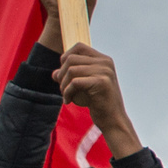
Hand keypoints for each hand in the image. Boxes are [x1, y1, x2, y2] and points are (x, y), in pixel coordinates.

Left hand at [54, 44, 142, 158]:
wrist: (113, 120)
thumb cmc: (99, 103)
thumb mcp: (83, 87)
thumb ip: (70, 77)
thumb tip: (55, 73)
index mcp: (104, 60)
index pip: (79, 47)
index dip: (66, 57)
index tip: (64, 74)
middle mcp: (106, 62)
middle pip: (71, 59)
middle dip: (61, 74)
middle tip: (63, 89)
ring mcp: (105, 71)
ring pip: (71, 70)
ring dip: (63, 85)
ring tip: (66, 96)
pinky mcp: (102, 82)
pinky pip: (75, 82)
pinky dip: (67, 92)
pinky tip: (68, 101)